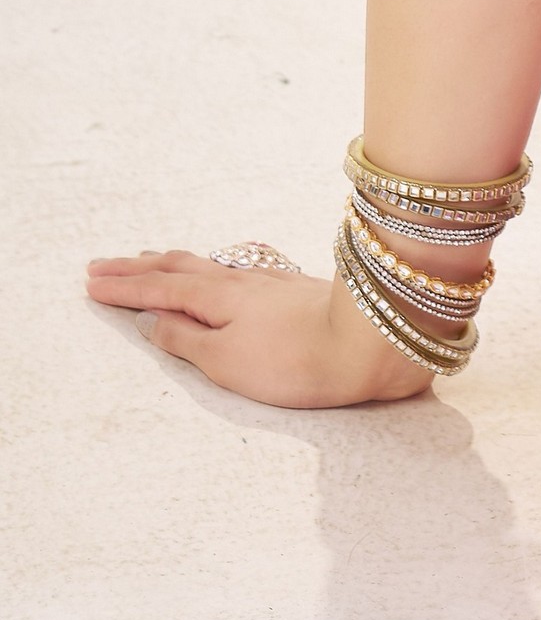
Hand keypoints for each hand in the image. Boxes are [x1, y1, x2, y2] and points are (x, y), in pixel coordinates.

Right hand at [84, 248, 450, 407]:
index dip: (121, 289)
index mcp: (215, 298)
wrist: (370, 343)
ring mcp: (272, 281)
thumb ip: (185, 340)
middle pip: (179, 269)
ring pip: (211, 264)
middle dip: (138, 268)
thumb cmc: (296, 361)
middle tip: (104, 264)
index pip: (157, 291)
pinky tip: (230, 262)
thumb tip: (151, 320)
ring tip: (153, 258)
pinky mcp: (299, 289)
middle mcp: (241, 280)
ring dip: (175, 262)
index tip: (90, 283)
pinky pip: (243, 267)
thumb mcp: (225, 361)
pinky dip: (218, 264)